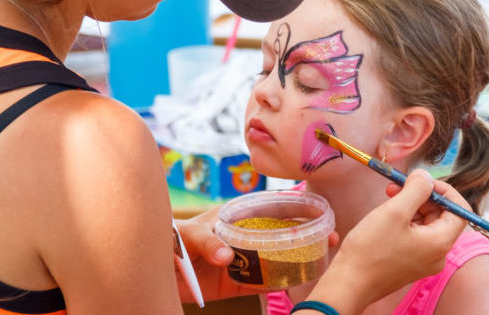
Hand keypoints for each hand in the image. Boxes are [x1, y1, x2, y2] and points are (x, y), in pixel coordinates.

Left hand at [175, 206, 340, 302]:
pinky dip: (279, 282)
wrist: (157, 271)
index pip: (273, 206)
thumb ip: (206, 241)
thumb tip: (227, 257)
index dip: (297, 207)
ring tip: (321, 259)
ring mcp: (245, 259)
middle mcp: (247, 235)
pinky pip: (264, 281)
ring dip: (299, 258)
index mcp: (238, 215)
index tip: (320, 211)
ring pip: (278, 256)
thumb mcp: (187, 236)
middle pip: (283, 232)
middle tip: (331, 238)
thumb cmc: (172, 241)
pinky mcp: (238, 282)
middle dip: (308, 233)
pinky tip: (296, 282)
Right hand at [303, 169, 467, 314]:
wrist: (349, 282)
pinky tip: (386, 215)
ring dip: (410, 206)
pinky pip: (415, 235)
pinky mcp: (409, 263)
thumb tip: (426, 176)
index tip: (422, 180)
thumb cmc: (371, 248)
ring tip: (388, 196)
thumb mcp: (395, 211)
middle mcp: (437, 254)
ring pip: (426, 224)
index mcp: (440, 243)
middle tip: (397, 185)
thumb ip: (416, 189)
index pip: (459, 211)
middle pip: (441, 216)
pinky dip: (404, 220)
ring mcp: (423, 261)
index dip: (444, 191)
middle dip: (422, 196)